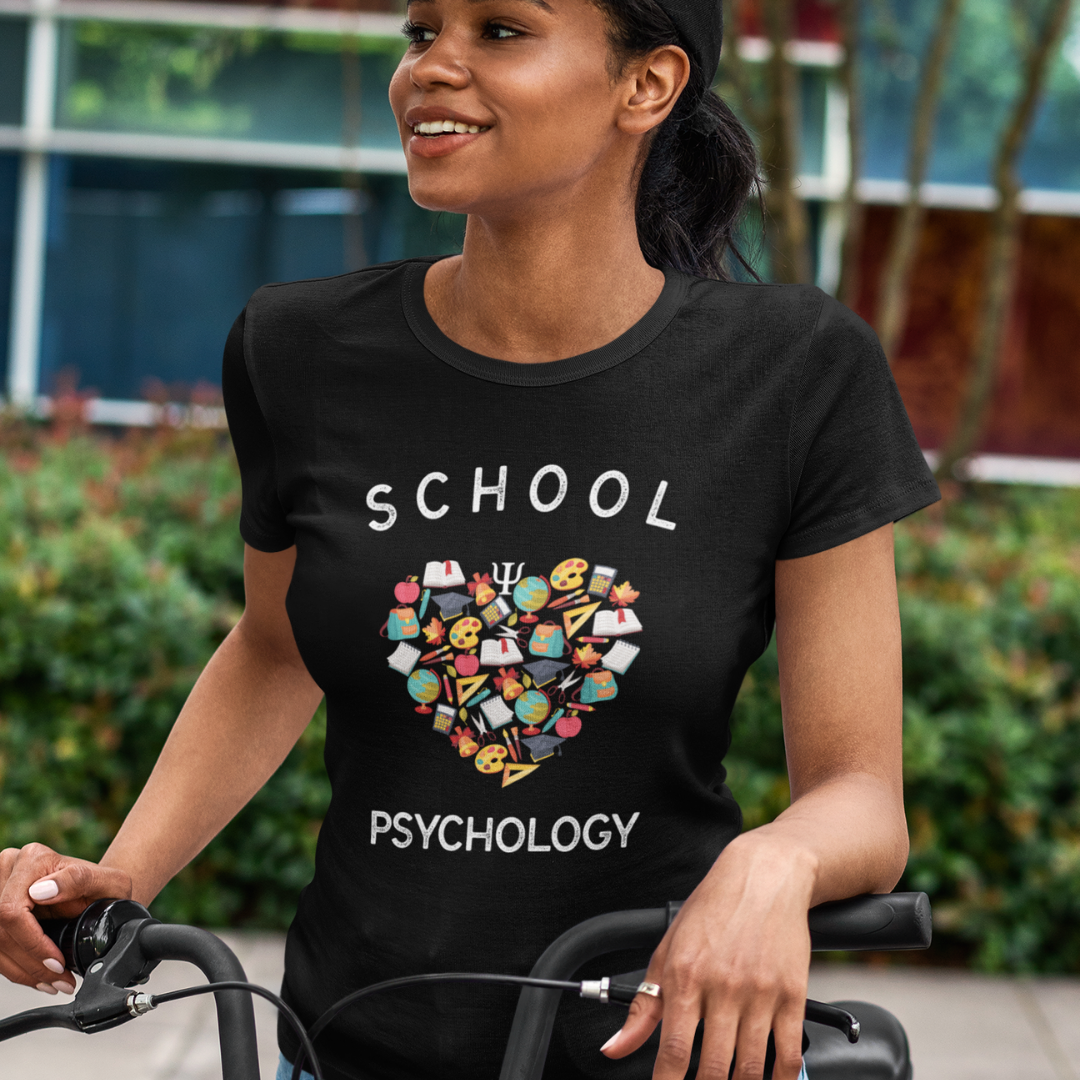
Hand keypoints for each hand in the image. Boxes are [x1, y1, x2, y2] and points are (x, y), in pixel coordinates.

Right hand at [0, 843, 131, 994]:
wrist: (96, 892)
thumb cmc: (103, 887)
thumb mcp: (107, 881)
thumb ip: (78, 880)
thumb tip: (42, 891)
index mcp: (33, 859)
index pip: (13, 910)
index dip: (32, 943)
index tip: (56, 962)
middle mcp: (8, 869)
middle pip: (0, 929)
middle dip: (29, 962)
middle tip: (57, 979)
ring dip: (21, 970)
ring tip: (50, 982)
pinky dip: (15, 966)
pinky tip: (36, 975)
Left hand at [601, 834, 814, 1079]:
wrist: (764, 876)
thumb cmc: (713, 910)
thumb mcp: (667, 950)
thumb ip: (642, 1006)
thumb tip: (616, 1047)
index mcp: (686, 976)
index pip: (672, 1050)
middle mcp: (722, 986)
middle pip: (713, 1068)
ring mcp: (760, 992)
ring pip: (751, 1068)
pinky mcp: (792, 994)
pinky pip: (788, 1053)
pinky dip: (781, 1079)